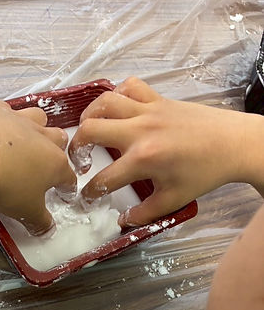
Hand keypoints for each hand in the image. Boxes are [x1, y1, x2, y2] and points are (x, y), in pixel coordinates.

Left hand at [0, 100, 75, 280]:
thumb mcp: (20, 211)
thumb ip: (35, 221)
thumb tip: (45, 233)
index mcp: (51, 161)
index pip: (69, 170)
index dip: (70, 180)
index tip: (69, 188)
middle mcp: (37, 135)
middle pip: (57, 137)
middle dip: (60, 147)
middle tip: (54, 158)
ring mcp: (11, 118)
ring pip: (33, 118)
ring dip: (34, 128)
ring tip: (26, 139)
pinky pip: (1, 111)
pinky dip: (2, 121)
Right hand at [68, 77, 263, 226]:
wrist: (233, 144)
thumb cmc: (205, 172)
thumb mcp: (173, 199)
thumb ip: (144, 213)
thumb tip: (123, 222)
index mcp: (144, 159)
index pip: (104, 179)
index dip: (90, 192)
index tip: (86, 196)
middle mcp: (140, 131)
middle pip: (90, 130)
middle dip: (76, 148)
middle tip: (78, 159)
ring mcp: (148, 111)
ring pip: (103, 102)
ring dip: (89, 116)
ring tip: (87, 129)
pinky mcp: (158, 99)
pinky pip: (129, 87)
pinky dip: (116, 94)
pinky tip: (116, 108)